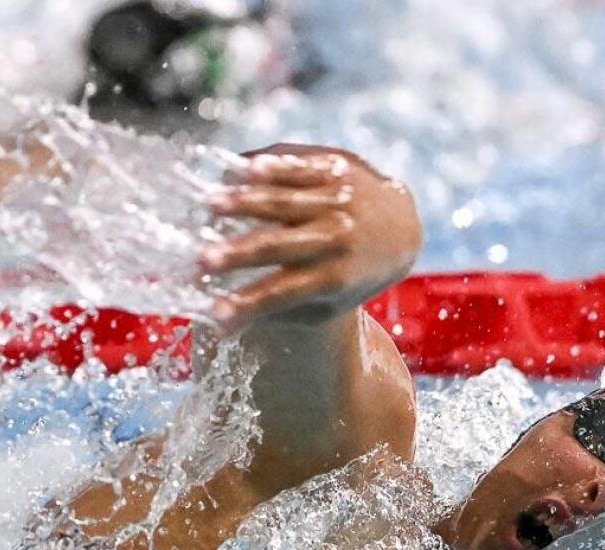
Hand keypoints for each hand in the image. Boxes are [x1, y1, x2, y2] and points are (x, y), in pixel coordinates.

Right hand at [200, 144, 421, 334]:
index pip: (283, 293)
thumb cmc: (351, 274)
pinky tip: (241, 167)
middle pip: (281, 247)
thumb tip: (222, 327)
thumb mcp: (328, 303)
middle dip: (240, 254)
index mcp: (332, 277)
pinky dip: (273, 168)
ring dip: (248, 203)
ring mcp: (337, 200)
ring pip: (287, 202)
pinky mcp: (335, 170)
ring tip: (210, 203)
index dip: (248, 304)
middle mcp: (336, 238)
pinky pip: (300, 168)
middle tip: (202, 260)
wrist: (401, 228)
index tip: (213, 316)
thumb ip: (282, 311)